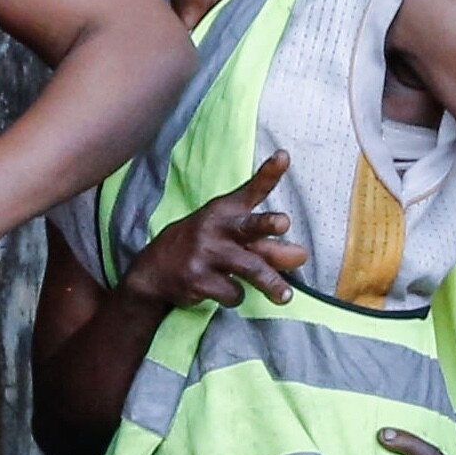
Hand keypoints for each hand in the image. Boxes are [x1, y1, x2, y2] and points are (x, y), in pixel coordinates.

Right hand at [119, 152, 305, 312]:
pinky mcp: (197, 279)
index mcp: (225, 211)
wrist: (153, 272)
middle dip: (267, 223)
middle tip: (283, 222)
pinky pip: (233, 292)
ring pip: (250, 269)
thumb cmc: (202, 248)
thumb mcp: (229, 238)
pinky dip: (236, 297)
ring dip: (272, 284)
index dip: (269, 173)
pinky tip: (226, 292)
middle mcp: (216, 228)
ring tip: (285, 297)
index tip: (283, 157)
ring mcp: (206, 253)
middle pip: (248, 225)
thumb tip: (302, 256)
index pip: (251, 190)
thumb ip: (266, 244)